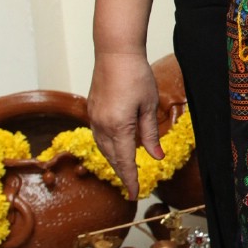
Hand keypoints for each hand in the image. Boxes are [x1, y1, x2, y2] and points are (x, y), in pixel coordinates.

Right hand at [86, 50, 162, 198]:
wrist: (114, 52)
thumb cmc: (136, 76)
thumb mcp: (149, 106)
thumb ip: (150, 134)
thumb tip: (156, 157)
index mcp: (118, 127)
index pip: (125, 162)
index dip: (130, 180)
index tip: (134, 195)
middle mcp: (101, 125)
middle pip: (112, 158)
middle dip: (122, 174)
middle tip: (132, 188)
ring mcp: (93, 118)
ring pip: (103, 148)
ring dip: (114, 161)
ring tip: (126, 172)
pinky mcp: (91, 110)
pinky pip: (98, 136)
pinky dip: (108, 147)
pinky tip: (116, 149)